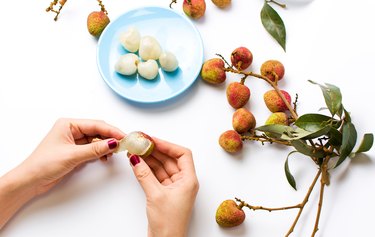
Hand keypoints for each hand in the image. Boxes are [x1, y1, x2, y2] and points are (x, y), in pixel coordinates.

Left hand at [0, 118, 124, 228]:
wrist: (31, 181)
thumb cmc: (44, 164)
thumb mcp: (73, 155)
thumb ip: (95, 149)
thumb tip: (113, 143)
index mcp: (68, 124)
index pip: (96, 124)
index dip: (111, 130)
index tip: (124, 137)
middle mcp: (72, 130)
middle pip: (97, 131)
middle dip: (110, 137)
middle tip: (123, 144)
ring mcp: (74, 141)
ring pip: (96, 140)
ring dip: (106, 146)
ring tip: (115, 152)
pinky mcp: (75, 152)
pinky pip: (92, 149)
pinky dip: (100, 152)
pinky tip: (105, 157)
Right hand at [129, 138, 198, 236]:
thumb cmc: (169, 224)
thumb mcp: (155, 195)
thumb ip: (144, 175)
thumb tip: (136, 159)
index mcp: (189, 180)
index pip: (182, 154)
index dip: (168, 145)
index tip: (153, 140)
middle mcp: (183, 182)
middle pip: (171, 159)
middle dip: (156, 150)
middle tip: (142, 143)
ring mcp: (174, 188)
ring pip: (162, 167)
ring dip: (150, 159)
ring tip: (137, 150)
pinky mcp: (165, 194)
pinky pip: (157, 176)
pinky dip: (147, 169)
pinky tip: (138, 163)